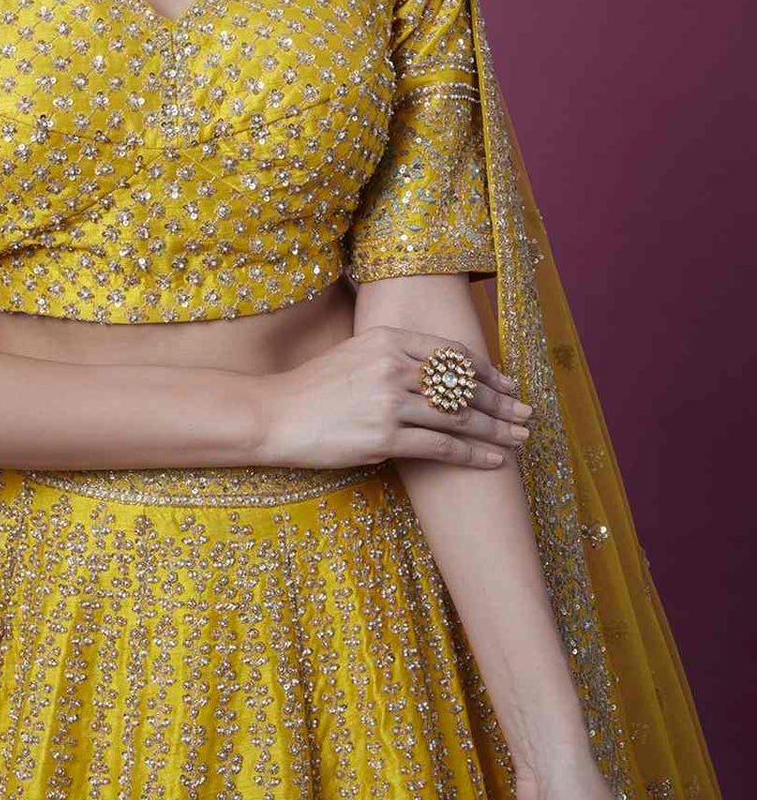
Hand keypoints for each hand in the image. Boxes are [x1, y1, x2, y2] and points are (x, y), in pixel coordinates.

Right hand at [255, 323, 532, 469]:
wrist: (274, 414)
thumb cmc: (313, 388)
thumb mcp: (354, 354)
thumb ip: (394, 355)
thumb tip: (438, 368)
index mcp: (387, 338)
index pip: (452, 353)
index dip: (486, 370)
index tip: (506, 384)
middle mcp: (392, 365)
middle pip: (463, 383)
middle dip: (500, 401)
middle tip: (525, 413)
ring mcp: (388, 401)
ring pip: (459, 415)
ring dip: (496, 430)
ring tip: (519, 438)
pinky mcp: (383, 436)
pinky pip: (441, 446)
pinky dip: (473, 454)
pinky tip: (493, 460)